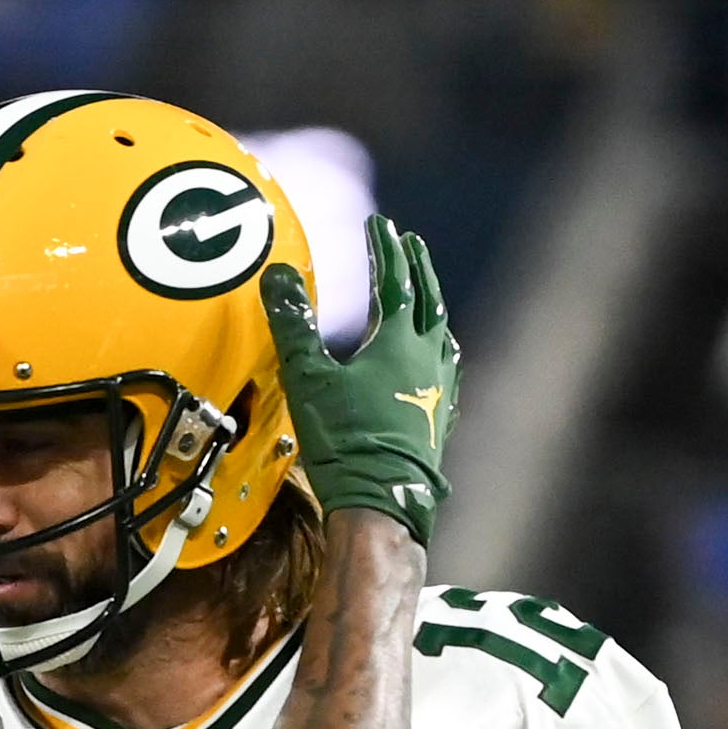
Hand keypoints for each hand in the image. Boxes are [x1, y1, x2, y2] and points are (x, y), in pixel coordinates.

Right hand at [262, 215, 460, 538]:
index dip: (384, 249)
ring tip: (429, 298)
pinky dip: (439, 356)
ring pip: (442, 336)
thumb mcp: (309, 378)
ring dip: (434, 309)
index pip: (394, 280)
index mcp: (399, 341)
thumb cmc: (346, 442)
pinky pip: (446, 376)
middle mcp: (428, 360)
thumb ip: (294, 325)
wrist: (383, 505)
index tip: (379, 224)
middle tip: (411, 244)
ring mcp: (439, 393)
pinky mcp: (438, 425)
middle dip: (418, 268)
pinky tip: (437, 367)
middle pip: (429, 300)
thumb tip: (281, 275)